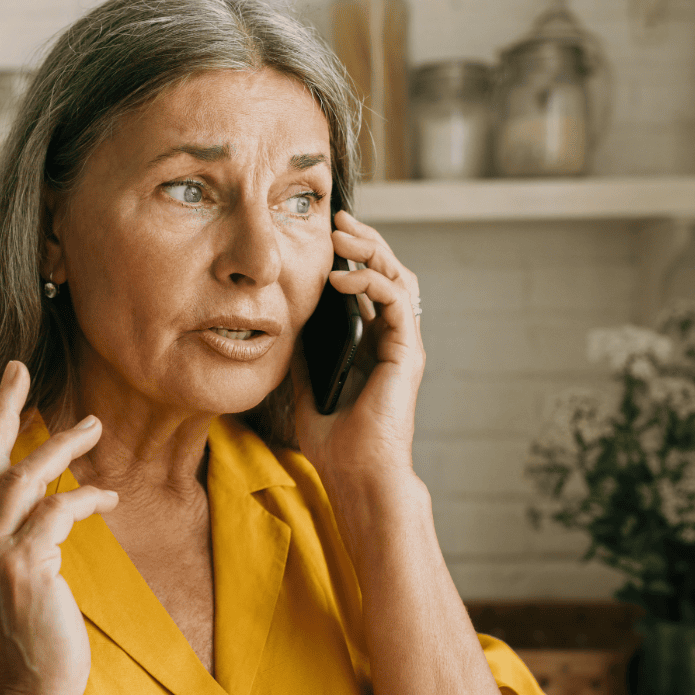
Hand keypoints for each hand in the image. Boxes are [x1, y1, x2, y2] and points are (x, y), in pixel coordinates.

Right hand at [0, 360, 118, 694]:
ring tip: (94, 425)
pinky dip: (85, 497)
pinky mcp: (22, 568)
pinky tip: (108, 496)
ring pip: (21, 476)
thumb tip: (27, 503)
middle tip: (17, 367)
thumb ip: (0, 542)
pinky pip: (56, 511)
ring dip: (61, 445)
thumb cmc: (22, 644)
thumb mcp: (0, 584)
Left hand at [292, 209, 424, 489]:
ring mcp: (403, 345)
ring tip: (341, 236)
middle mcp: (392, 339)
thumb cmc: (335, 442)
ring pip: (399, 278)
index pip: (370, 285)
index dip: (353, 256)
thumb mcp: (307, 384)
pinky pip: (396, 301)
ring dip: (371, 251)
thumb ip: (306, 352)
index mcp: (373, 345)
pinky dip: (371, 281)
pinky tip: (341, 277)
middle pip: (389, 272)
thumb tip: (287, 321)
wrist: (355, 474)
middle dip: (365, 241)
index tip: (326, 235)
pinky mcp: (407, 352)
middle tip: (338, 219)